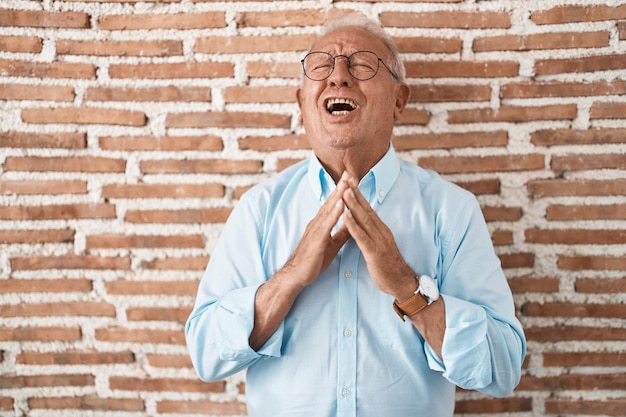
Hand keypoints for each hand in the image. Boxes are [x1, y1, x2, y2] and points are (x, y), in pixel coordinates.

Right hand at [281, 172, 351, 288]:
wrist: (295, 276)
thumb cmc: (311, 261)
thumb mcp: (331, 245)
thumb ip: (341, 233)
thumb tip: (352, 223)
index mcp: (321, 224)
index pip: (333, 204)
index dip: (342, 191)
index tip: (351, 179)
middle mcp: (318, 223)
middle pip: (331, 201)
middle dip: (341, 186)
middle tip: (349, 171)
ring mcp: (316, 230)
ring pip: (329, 209)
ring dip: (339, 194)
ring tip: (347, 181)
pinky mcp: (317, 239)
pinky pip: (327, 224)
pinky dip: (335, 212)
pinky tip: (341, 203)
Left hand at [342, 177, 415, 299]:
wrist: (401, 283)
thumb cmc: (388, 266)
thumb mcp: (379, 246)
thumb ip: (371, 234)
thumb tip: (362, 223)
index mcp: (381, 230)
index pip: (368, 209)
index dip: (358, 195)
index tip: (349, 182)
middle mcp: (380, 232)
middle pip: (366, 209)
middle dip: (355, 193)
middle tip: (345, 179)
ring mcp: (378, 241)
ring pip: (364, 220)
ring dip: (353, 205)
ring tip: (344, 191)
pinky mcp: (374, 252)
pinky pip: (362, 237)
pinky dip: (353, 225)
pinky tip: (345, 216)